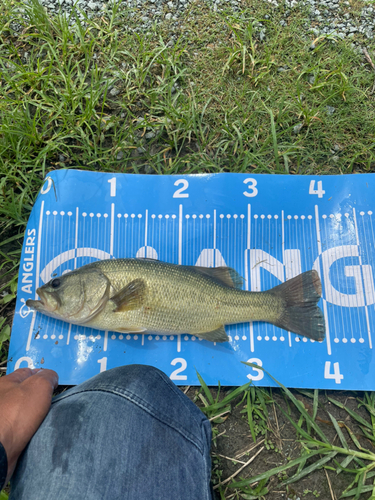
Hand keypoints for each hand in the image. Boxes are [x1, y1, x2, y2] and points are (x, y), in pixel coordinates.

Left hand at [0, 368, 58, 484]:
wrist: (0, 450)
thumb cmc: (18, 413)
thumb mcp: (39, 386)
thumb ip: (48, 377)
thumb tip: (51, 377)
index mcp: (5, 382)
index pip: (27, 372)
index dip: (42, 375)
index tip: (54, 384)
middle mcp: (0, 397)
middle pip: (23, 391)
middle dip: (37, 395)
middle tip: (51, 401)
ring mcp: (0, 416)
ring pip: (21, 409)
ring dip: (32, 412)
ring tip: (45, 417)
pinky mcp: (1, 433)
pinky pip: (18, 425)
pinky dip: (27, 426)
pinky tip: (34, 430)